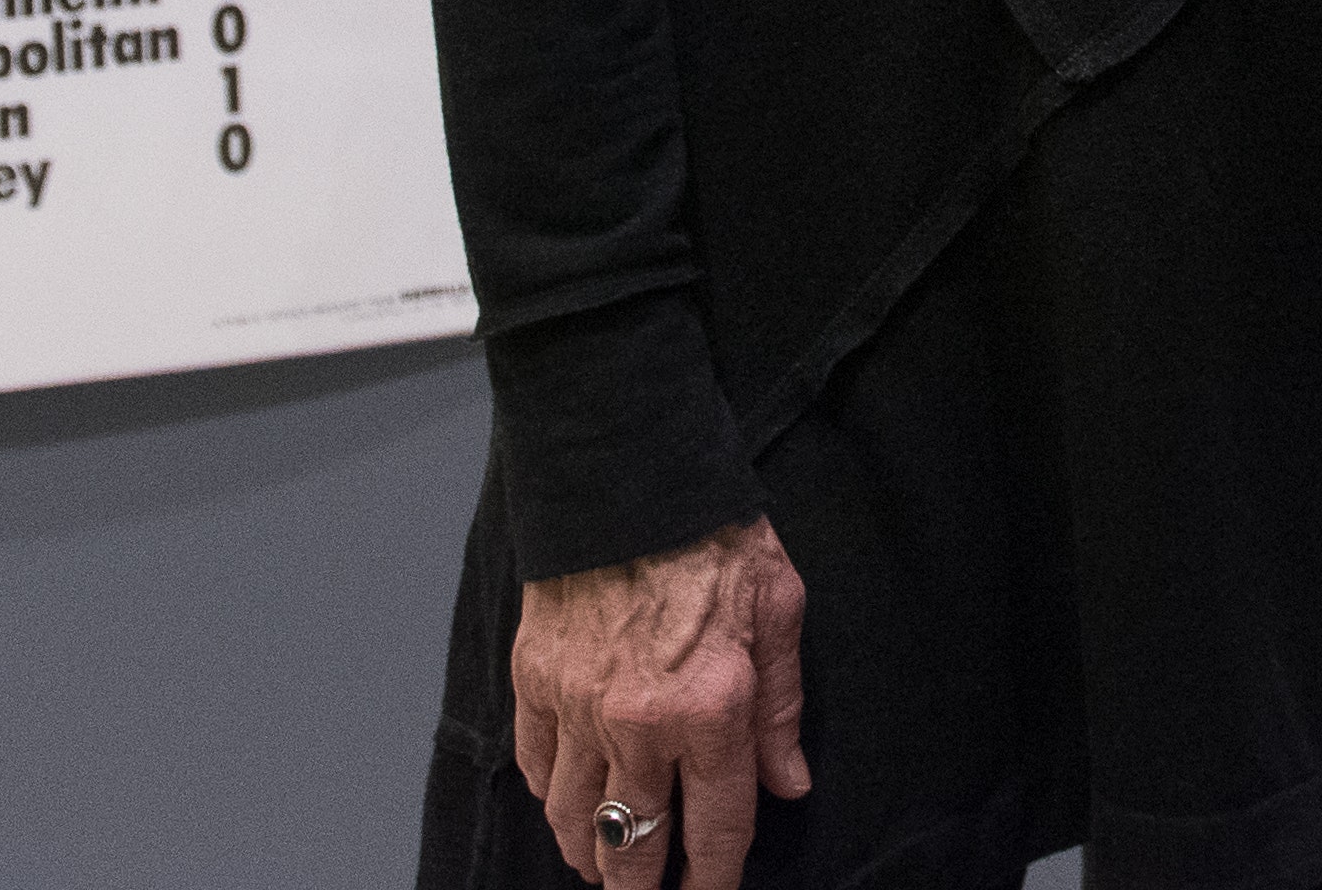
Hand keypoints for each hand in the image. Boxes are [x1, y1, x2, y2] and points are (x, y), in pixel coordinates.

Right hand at [512, 515, 808, 888]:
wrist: (629, 473)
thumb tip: (787, 782)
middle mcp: (640, 722)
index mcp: (711, 709)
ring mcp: (578, 706)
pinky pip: (534, 766)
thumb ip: (783, 707)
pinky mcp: (535, 681)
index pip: (716, 830)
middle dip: (641, 888)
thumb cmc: (712, 532)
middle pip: (633, 844)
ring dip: (590, 853)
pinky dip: (549, 795)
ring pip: (574, 818)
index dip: (714, 881)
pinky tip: (566, 802)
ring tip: (604, 866)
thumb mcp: (779, 611)